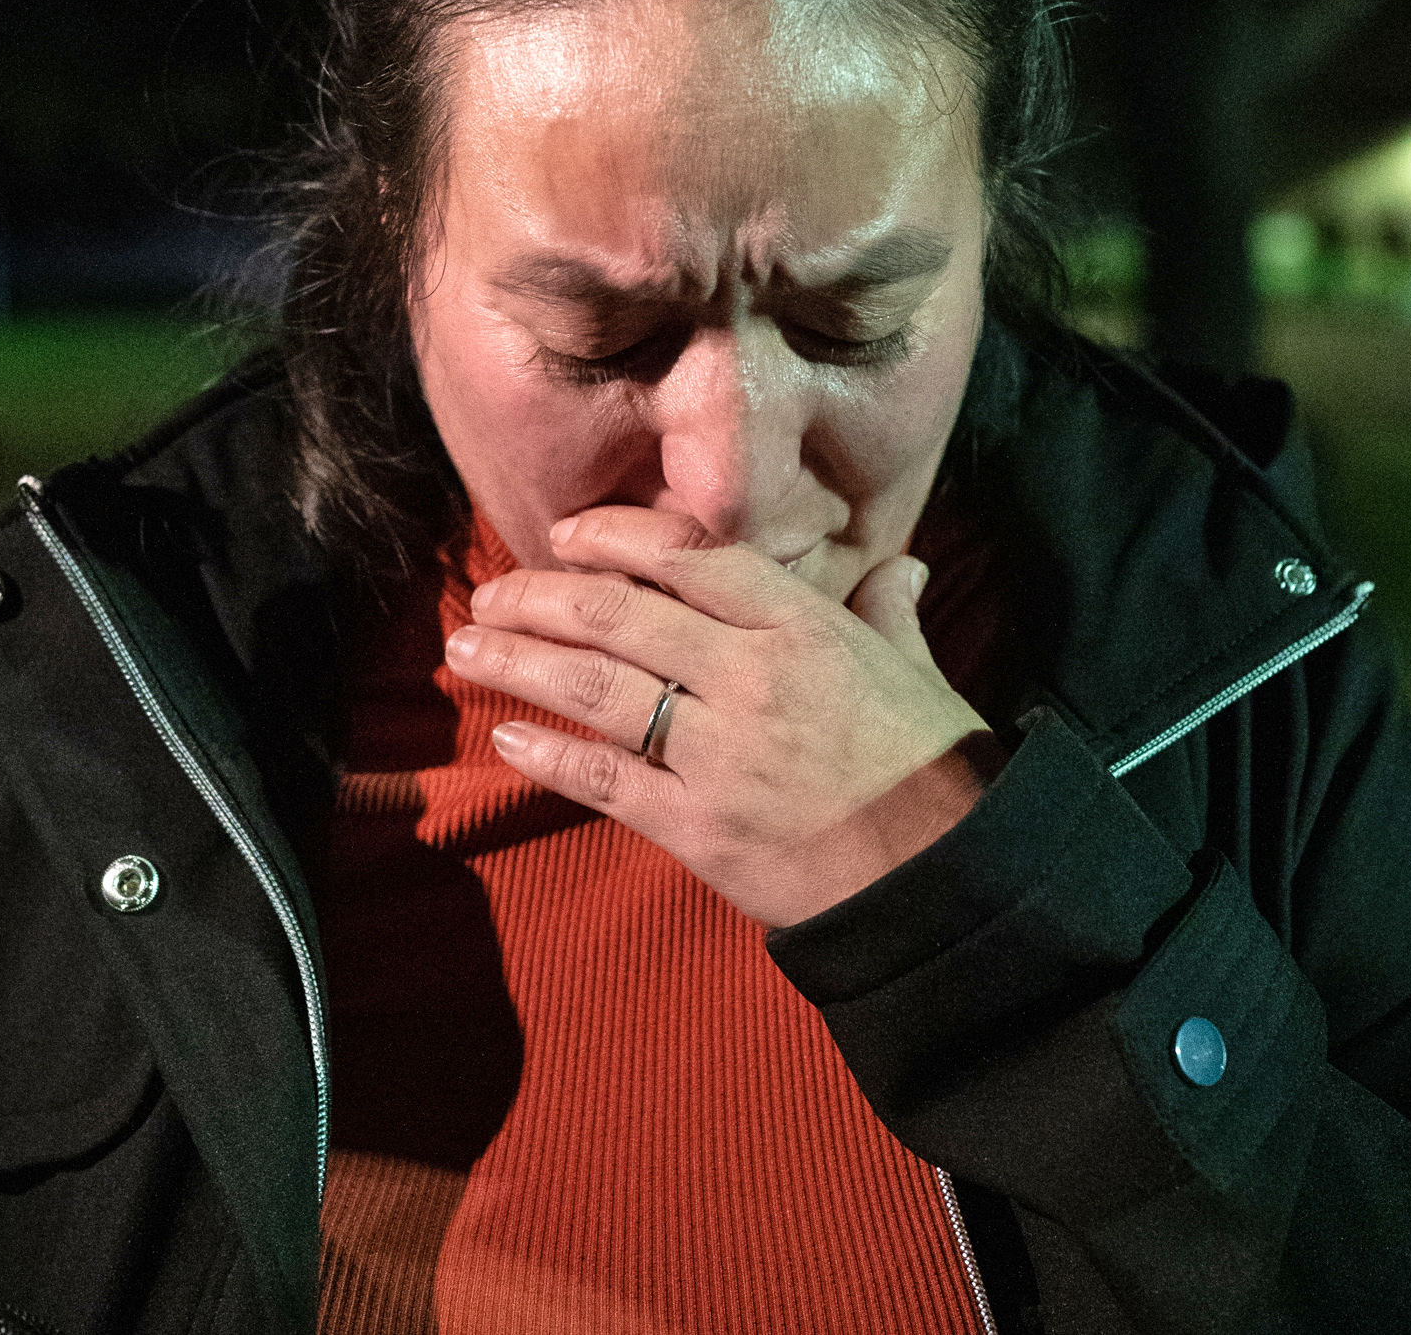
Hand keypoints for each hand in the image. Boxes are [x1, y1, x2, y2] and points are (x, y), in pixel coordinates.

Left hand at [443, 506, 997, 925]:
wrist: (943, 878)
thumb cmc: (934, 766)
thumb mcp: (918, 669)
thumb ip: (889, 611)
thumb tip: (898, 568)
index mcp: (803, 626)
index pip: (689, 557)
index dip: (615, 536)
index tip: (565, 532)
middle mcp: (750, 676)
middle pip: (618, 616)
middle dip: (539, 597)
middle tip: (490, 593)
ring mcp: (719, 752)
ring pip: (594, 689)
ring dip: (518, 662)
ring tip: (466, 648)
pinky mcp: (697, 825)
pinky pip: (604, 780)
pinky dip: (547, 756)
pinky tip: (505, 736)